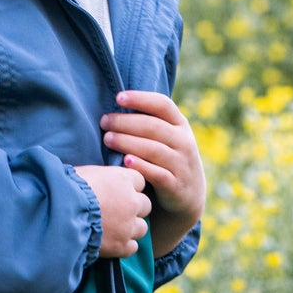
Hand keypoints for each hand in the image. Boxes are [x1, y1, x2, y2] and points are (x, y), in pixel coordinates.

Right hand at [72, 163, 150, 257]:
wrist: (58, 214)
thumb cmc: (66, 189)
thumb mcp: (85, 173)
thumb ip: (102, 177)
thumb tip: (99, 178)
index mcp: (123, 179)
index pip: (139, 180)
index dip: (128, 187)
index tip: (117, 191)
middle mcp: (131, 201)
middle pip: (145, 204)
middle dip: (133, 208)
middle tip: (116, 211)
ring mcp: (128, 225)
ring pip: (142, 227)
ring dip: (130, 228)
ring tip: (113, 228)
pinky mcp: (121, 245)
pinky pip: (133, 247)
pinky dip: (124, 246)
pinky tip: (111, 242)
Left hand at [100, 90, 205, 253]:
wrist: (188, 195)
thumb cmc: (167, 158)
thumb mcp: (167, 138)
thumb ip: (149, 123)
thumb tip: (115, 104)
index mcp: (180, 125)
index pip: (162, 104)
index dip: (140, 99)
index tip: (118, 98)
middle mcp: (184, 142)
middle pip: (153, 126)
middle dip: (125, 122)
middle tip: (104, 122)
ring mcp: (182, 164)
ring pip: (153, 149)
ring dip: (128, 142)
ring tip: (107, 139)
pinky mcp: (176, 186)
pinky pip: (158, 174)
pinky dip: (141, 166)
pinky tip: (125, 161)